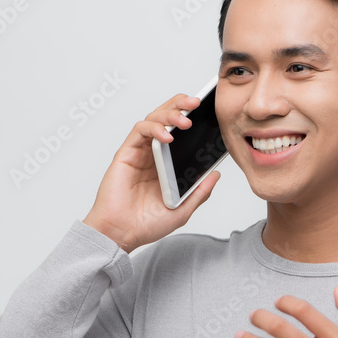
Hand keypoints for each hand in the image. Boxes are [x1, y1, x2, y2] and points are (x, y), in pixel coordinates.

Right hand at [82, 92, 220, 252]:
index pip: (181, 132)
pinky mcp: (126, 153)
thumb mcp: (183, 209)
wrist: (122, 234)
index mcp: (168, 163)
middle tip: (196, 102)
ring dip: (169, 114)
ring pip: (153, 119)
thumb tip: (216, 174)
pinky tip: (166, 135)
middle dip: (181, 105)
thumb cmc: (146, 224)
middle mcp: (154, 154)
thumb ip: (199, 192)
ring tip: (185, 120)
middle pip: (167, 118)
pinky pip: (140, 131)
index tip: (209, 112)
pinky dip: (154, 128)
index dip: (192, 118)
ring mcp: (140, 152)